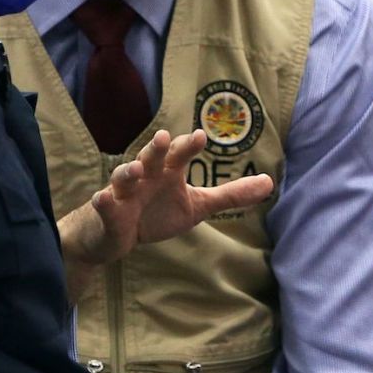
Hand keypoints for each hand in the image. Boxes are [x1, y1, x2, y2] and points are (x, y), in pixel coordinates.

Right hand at [64, 130, 273, 266]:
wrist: (114, 235)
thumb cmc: (156, 213)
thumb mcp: (197, 206)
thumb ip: (231, 195)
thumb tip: (269, 183)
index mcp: (167, 172)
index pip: (178, 153)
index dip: (187, 145)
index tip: (200, 136)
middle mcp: (145, 176)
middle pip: (150, 157)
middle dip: (157, 148)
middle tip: (165, 138)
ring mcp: (123, 193)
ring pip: (123, 177)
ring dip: (128, 171)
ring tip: (136, 169)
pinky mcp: (107, 213)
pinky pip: (103, 206)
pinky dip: (103, 202)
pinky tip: (104, 199)